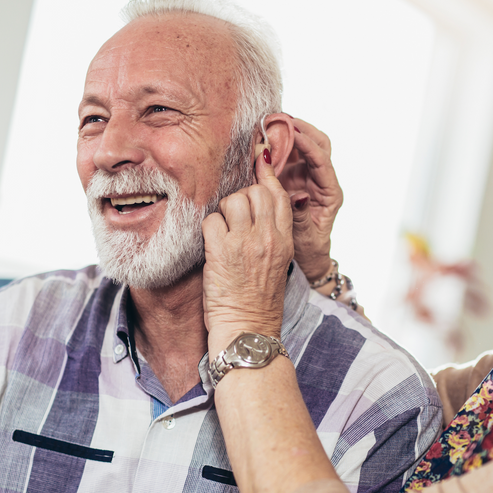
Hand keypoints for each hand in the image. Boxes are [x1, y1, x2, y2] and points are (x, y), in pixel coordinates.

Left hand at [202, 147, 294, 355]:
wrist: (248, 333)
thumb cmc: (258, 304)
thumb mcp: (276, 266)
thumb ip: (271, 237)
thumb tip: (256, 211)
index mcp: (285, 241)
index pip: (279, 194)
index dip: (266, 173)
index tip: (258, 158)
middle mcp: (269, 238)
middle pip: (255, 191)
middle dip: (240, 197)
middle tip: (232, 217)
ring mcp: (246, 243)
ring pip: (232, 200)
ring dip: (222, 212)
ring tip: (221, 233)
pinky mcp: (222, 252)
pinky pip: (210, 221)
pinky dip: (207, 231)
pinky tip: (210, 247)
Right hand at [278, 118, 342, 282]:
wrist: (306, 259)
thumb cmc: (309, 250)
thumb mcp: (305, 236)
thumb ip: (301, 216)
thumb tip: (298, 197)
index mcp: (330, 193)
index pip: (323, 161)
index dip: (308, 145)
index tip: (293, 132)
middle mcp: (321, 181)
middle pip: (319, 145)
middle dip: (302, 129)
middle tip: (281, 119)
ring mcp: (307, 178)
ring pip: (303, 147)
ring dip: (288, 134)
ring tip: (270, 123)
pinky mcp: (293, 179)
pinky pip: (287, 157)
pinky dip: (277, 146)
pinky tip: (263, 140)